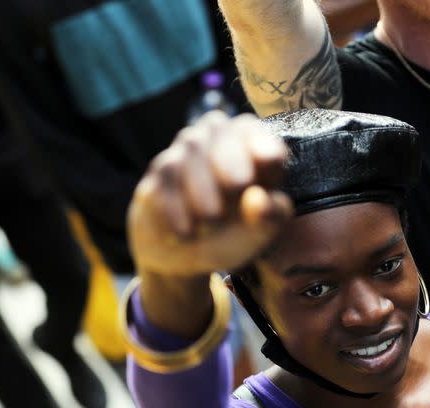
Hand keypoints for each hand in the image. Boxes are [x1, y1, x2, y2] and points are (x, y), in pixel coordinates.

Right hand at [127, 111, 292, 278]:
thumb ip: (271, 215)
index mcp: (250, 146)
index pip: (253, 131)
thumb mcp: (263, 229)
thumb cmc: (237, 233)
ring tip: (212, 221)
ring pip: (190, 147)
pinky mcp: (159, 173)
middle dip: (230, 157)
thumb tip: (257, 199)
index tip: (269, 162)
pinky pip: (165, 174)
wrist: (194, 258)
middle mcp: (215, 139)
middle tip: (239, 186)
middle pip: (217, 127)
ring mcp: (184, 152)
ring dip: (202, 187)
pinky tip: (186, 230)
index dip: (261, 143)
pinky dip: (176, 204)